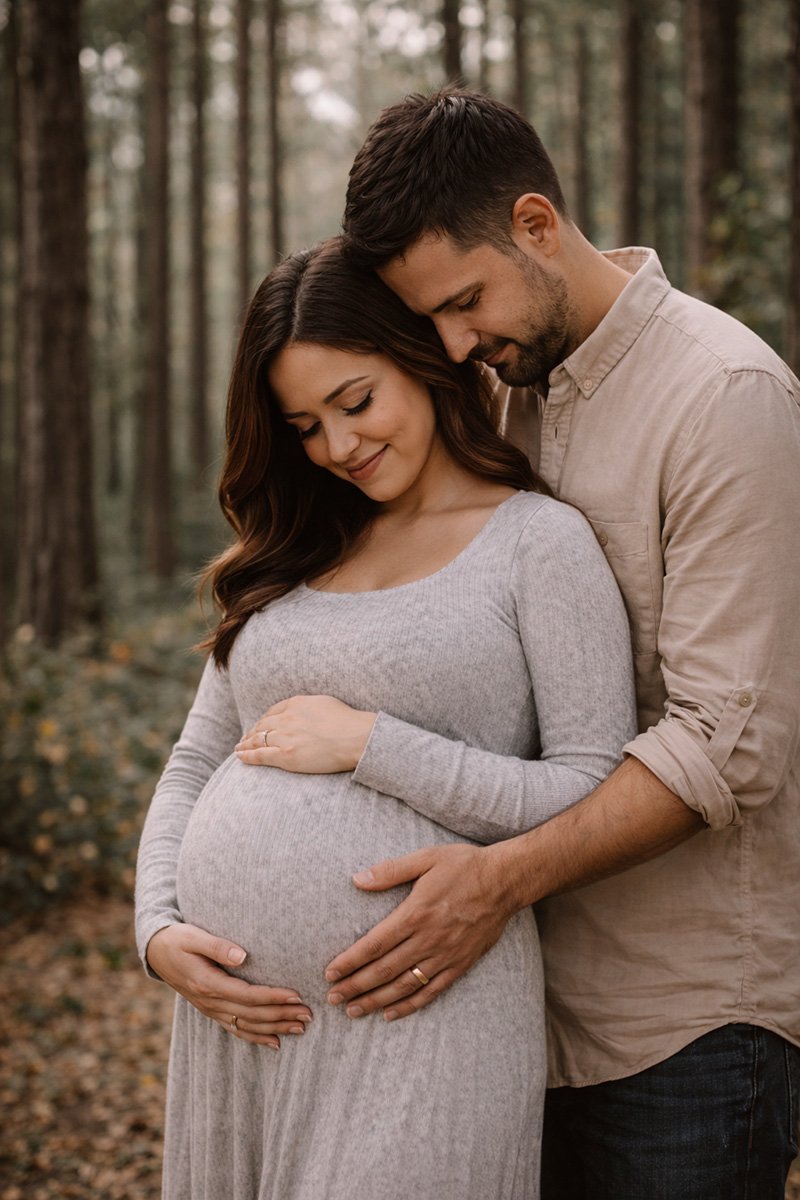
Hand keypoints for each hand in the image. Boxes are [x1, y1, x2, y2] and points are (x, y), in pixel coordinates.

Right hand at [146, 923, 311, 1048]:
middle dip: (282, 1015)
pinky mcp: (211, 1010)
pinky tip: (276, 1042)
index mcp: (208, 984)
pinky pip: (236, 1029)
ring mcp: (210, 1009)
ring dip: (275, 1028)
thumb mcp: (194, 937)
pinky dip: (257, 1037)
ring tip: (301, 1027)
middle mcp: (210, 1002)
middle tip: (309, 1014)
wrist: (156, 951)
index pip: (248, 995)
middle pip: (252, 1014)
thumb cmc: (177, 938)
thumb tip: (243, 956)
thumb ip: (218, 946)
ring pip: (247, 1026)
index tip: (297, 996)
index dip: (274, 997)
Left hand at [235, 695, 375, 773]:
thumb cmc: (348, 722)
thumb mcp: (325, 703)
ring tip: (239, 748)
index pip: (273, 711)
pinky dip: (247, 756)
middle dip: (252, 732)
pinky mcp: (286, 756)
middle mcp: (287, 718)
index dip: (264, 720)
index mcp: (296, 703)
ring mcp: (285, 737)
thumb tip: (306, 710)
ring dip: (246, 744)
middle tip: (246, 738)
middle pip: (262, 725)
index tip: (260, 726)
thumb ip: (310, 706)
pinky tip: (240, 756)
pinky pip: (260, 755)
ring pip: (257, 739)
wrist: (356, 737)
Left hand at [323, 842, 514, 1020]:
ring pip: (404, 985)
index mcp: (416, 913)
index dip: (350, 961)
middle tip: (332, 999)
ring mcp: (446, 955)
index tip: (329, 973)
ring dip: (376, 1000)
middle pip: (384, 970)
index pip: (375, 944)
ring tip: (353, 1011)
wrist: (505, 880)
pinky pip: (431, 991)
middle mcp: (429, 939)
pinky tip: (390, 1014)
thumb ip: (390, 871)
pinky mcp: (461, 964)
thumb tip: (357, 879)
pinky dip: (410, 1006)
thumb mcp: (426, 858)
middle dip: (355, 986)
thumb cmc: (463, 865)